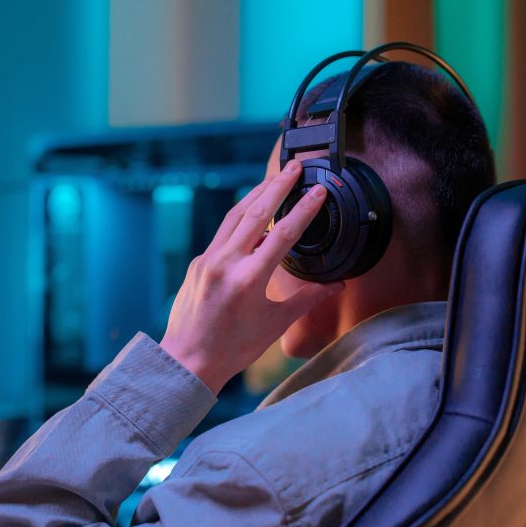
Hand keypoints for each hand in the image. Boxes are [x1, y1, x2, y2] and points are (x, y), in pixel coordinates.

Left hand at [160, 160, 344, 393]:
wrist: (188, 360)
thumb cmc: (233, 348)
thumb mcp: (276, 324)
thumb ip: (308, 299)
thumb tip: (337, 285)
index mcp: (248, 278)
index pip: (283, 233)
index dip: (304, 209)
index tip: (318, 190)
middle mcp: (225, 262)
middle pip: (255, 212)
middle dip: (277, 186)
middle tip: (295, 166)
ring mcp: (208, 260)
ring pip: (234, 217)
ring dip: (256, 194)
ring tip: (274, 179)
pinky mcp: (198, 263)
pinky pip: (223, 233)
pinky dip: (240, 218)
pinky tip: (252, 213)